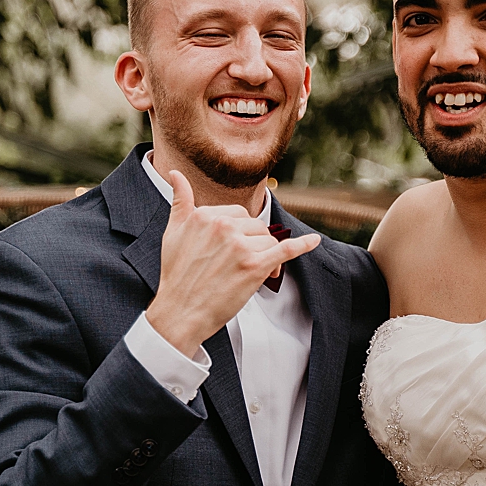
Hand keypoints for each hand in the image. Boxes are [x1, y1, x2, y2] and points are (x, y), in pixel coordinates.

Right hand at [145, 170, 320, 355]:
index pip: (238, 214)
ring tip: (252, 274)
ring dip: (266, 256)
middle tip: (242, 265)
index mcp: (205, 215)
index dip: (241, 232)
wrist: (180, 311)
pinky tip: (314, 241)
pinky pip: (286, 249)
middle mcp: (224, 227)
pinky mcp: (254, 267)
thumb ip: (180, 200)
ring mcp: (240, 247)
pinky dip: (302, 245)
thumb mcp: (172, 231)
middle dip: (254, 244)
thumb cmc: (176, 275)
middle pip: (256, 226)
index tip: (235, 249)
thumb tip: (175, 173)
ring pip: (268, 240)